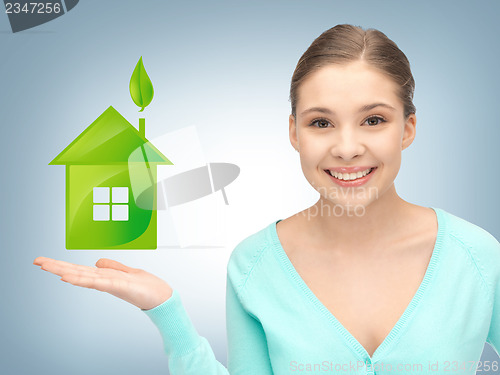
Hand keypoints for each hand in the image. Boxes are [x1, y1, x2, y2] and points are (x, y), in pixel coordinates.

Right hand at [33, 257, 172, 309]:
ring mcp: (110, 284)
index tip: (45, 261)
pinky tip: (69, 277)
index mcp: (105, 276)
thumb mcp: (128, 272)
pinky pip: (98, 282)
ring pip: (84, 277)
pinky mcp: (119, 286)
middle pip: (77, 272)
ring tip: (47, 267)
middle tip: (36, 261)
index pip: (80, 269)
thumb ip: (113, 266)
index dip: (62, 265)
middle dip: (57, 266)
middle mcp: (104, 281)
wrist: (162, 298)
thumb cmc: (146, 286)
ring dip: (65, 271)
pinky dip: (83, 279)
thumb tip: (97, 261)